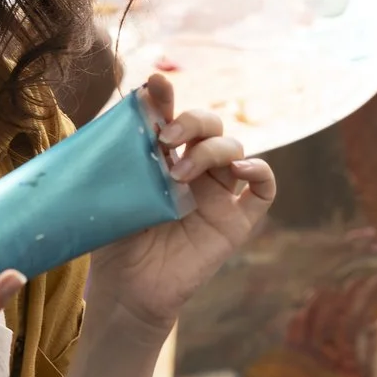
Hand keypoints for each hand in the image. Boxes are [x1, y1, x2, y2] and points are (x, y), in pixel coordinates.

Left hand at [89, 74, 275, 331]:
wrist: (128, 290)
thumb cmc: (116, 241)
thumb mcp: (111, 194)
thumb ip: (121, 156)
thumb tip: (123, 114)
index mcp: (164, 157)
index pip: (171, 116)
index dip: (166, 97)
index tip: (154, 85)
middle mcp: (194, 169)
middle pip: (210, 125)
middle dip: (192, 122)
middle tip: (165, 140)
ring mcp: (218, 193)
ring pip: (235, 149)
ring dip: (212, 150)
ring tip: (179, 174)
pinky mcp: (237, 221)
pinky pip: (264, 189)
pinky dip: (261, 172)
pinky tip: (242, 170)